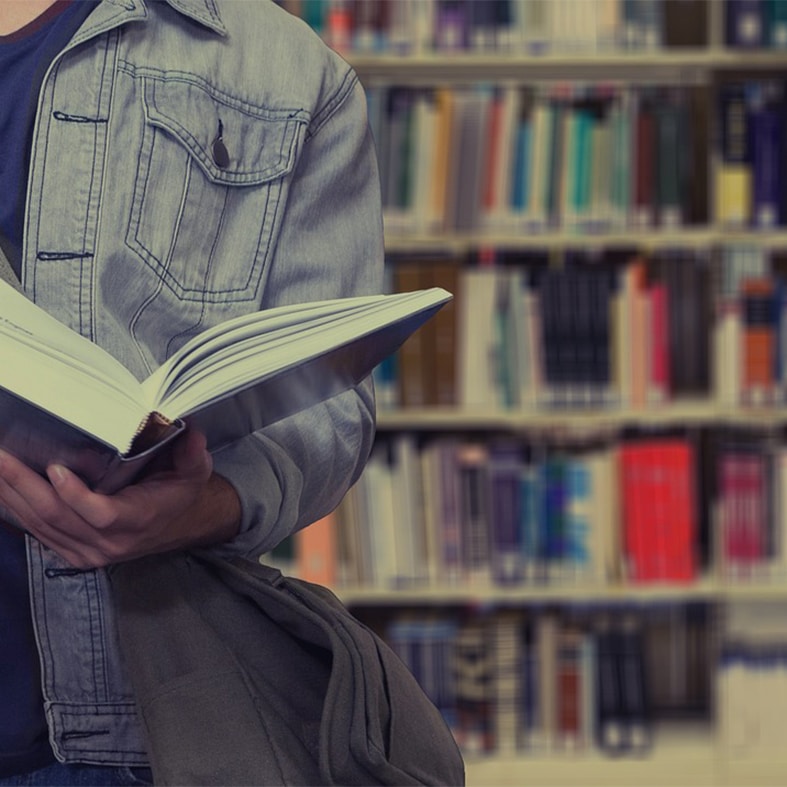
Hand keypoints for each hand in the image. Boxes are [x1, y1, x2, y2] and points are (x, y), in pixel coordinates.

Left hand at [0, 429, 240, 567]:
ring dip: (11, 494)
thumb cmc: (180, 493)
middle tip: (2, 455)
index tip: (55, 468)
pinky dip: (15, 508)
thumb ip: (193, 453)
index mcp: (138, 520)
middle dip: (23, 484)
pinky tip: (1, 486)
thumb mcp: (195, 471)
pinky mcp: (73, 552)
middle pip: (57, 517)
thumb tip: (191, 431)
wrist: (177, 524)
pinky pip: (37, 532)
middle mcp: (110, 542)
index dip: (76, 495)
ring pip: (40, 525)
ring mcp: (88, 551)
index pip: (102, 515)